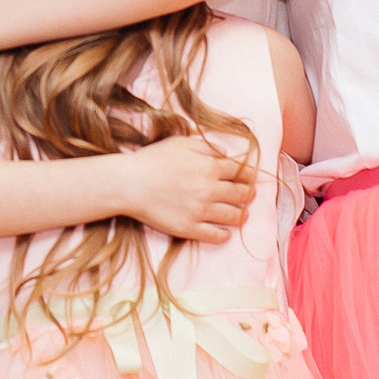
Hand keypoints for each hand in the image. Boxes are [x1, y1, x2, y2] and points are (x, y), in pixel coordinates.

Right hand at [126, 135, 256, 243]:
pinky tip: (225, 233)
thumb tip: (227, 154)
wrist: (128, 184)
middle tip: (249, 195)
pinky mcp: (189, 228)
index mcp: (209, 166)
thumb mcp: (181, 143)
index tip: (250, 177)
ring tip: (242, 215)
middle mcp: (210, 189)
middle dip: (248, 194)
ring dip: (241, 215)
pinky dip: (224, 235)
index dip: (248, 174)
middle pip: (242, 194)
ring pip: (234, 216)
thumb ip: (207, 147)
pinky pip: (216, 235)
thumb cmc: (152, 160)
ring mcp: (200, 211)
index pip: (241, 171)